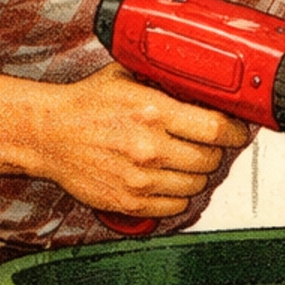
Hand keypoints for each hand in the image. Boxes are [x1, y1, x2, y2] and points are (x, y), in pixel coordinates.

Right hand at [34, 63, 249, 216]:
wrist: (47, 135)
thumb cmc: (85, 106)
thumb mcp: (128, 78)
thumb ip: (165, 81)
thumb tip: (204, 86)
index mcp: (153, 112)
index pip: (216, 129)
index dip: (235, 132)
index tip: (237, 131)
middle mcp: (149, 147)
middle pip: (210, 159)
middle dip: (214, 151)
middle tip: (206, 144)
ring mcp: (140, 179)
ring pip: (197, 184)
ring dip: (196, 173)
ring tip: (183, 160)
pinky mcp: (130, 202)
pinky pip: (176, 206)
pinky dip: (178, 195)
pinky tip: (167, 180)